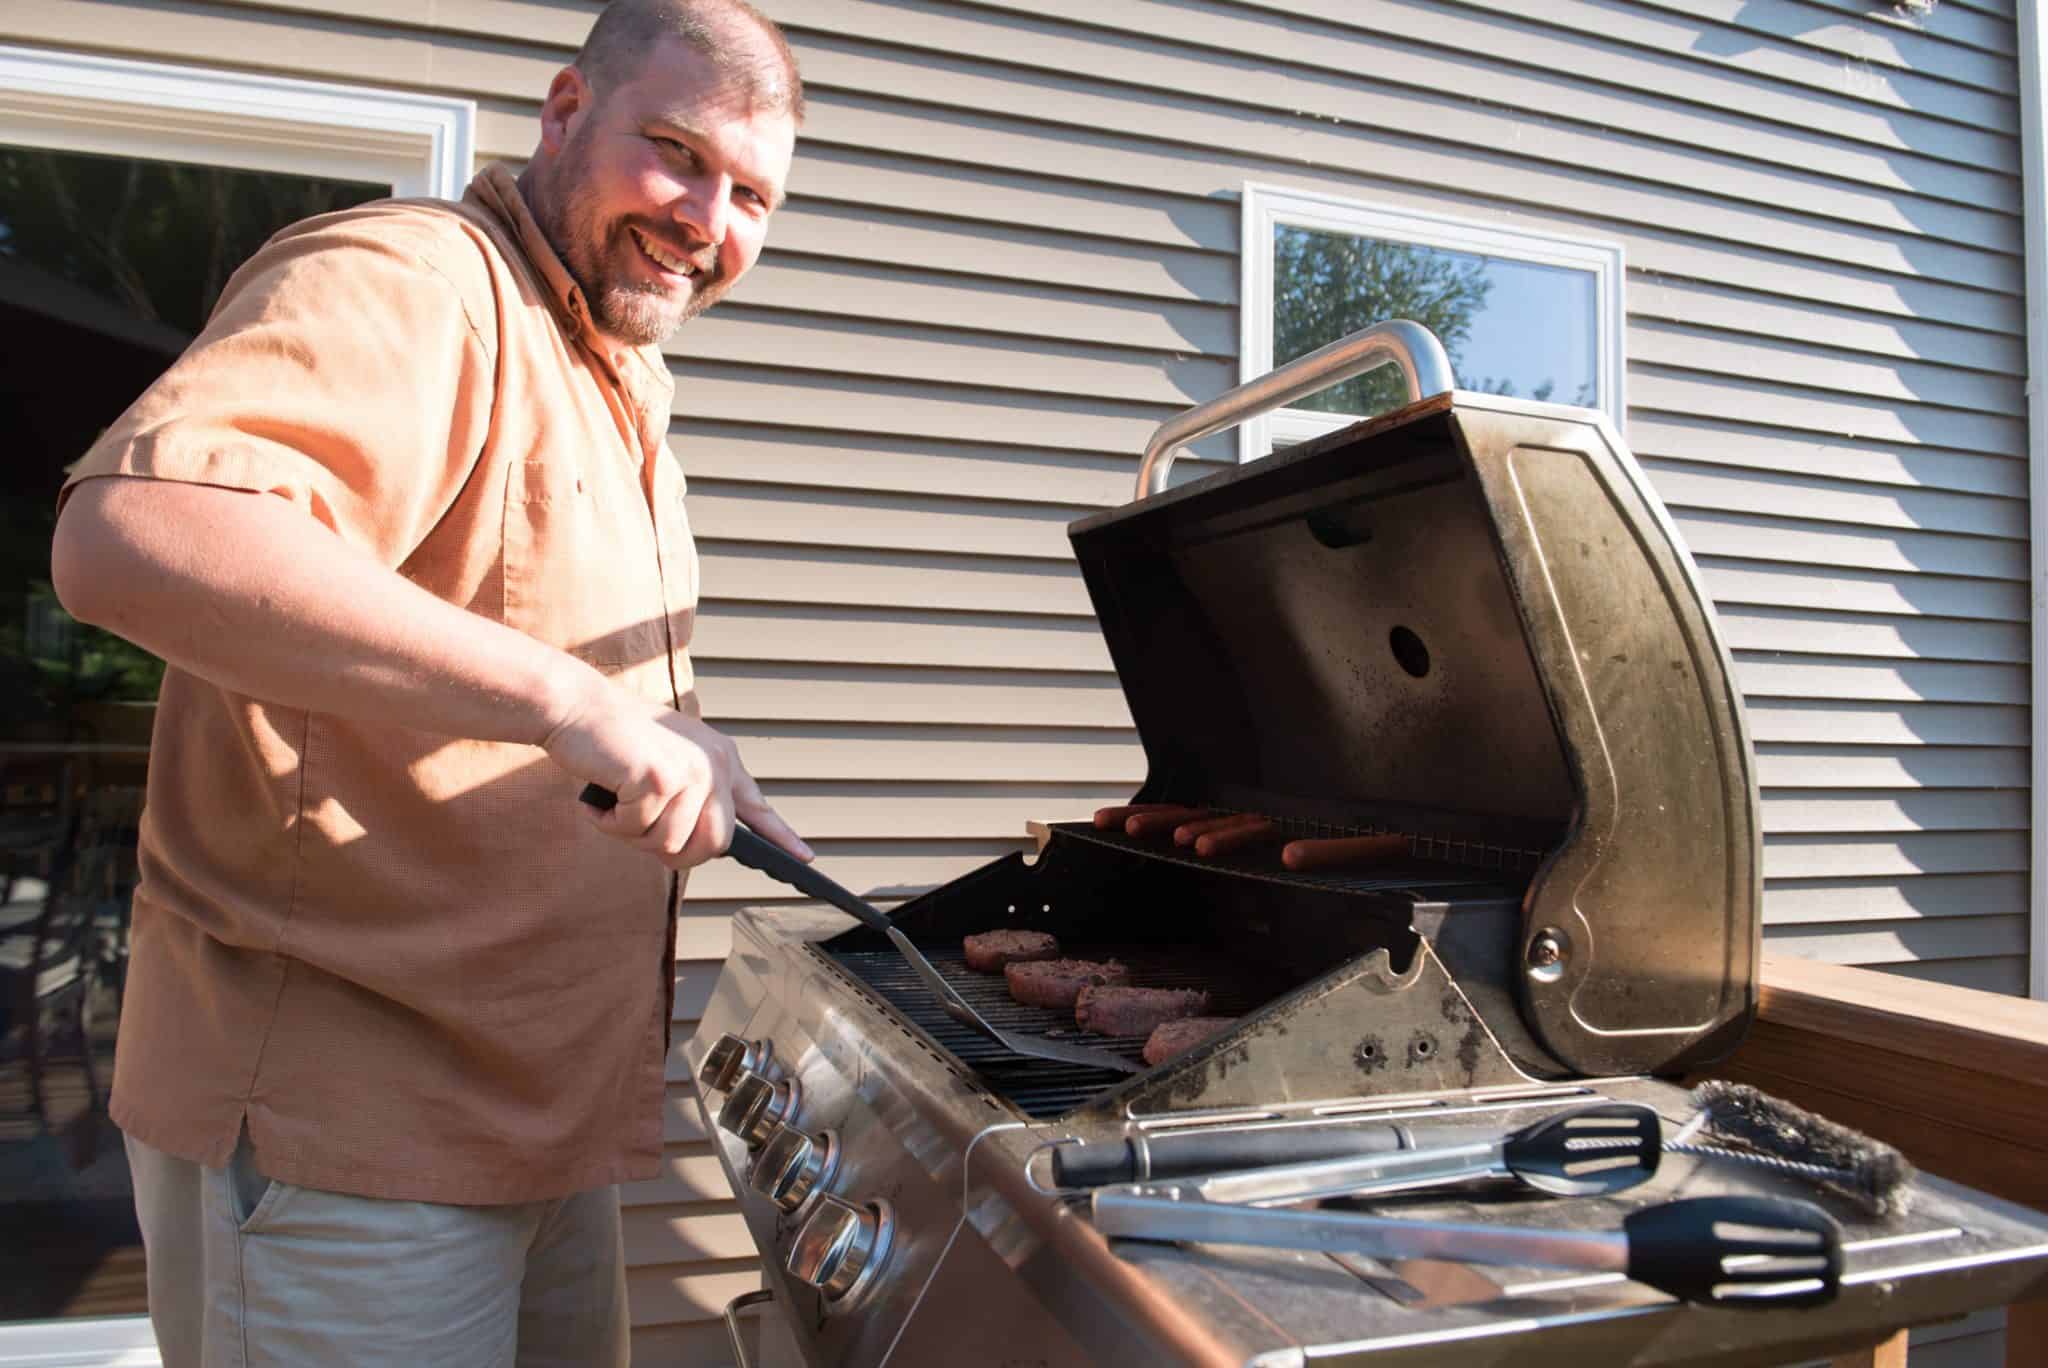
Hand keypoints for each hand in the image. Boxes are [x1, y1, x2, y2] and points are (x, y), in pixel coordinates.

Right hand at [542, 686, 810, 868]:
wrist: (576, 707)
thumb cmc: (613, 741)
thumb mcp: (665, 764)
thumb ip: (691, 797)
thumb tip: (702, 844)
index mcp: (721, 760)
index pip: (757, 807)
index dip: (781, 837)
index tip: (805, 859)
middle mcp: (714, 764)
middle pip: (712, 845)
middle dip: (670, 851)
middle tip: (634, 827)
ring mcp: (691, 770)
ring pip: (670, 844)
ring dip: (630, 834)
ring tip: (615, 800)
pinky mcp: (661, 778)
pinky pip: (636, 830)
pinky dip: (609, 822)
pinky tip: (599, 795)